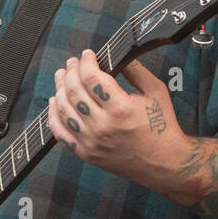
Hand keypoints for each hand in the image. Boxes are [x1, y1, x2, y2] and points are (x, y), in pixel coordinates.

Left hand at [47, 50, 190, 195]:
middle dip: (70, 71)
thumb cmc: (162, 126)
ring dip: (59, 89)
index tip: (87, 55)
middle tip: (72, 63)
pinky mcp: (86, 154)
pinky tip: (55, 102)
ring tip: (61, 77)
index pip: (92, 78)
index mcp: (121, 109)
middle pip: (74, 91)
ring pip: (63, 110)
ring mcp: (92, 142)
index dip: (85, 62)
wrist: (164, 163)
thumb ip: (136, 70)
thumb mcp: (156, 92)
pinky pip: (60, 133)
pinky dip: (53, 116)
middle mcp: (103, 126)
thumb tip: (116, 55)